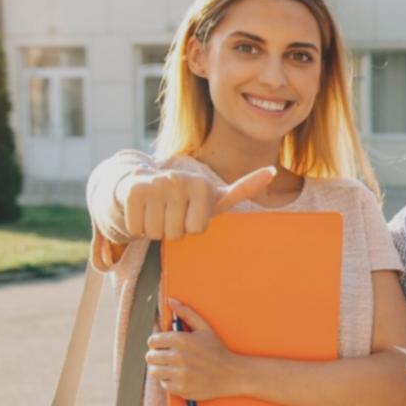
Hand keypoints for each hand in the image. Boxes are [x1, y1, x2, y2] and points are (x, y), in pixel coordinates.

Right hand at [117, 165, 276, 241]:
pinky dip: (136, 226)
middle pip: (176, 233)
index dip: (191, 228)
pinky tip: (141, 210)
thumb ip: (244, 188)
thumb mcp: (215, 195)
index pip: (197, 230)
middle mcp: (179, 180)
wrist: (141, 182)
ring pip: (155, 232)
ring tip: (156, 211)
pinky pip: (136, 227)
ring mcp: (155, 183)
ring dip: (154, 228)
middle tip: (170, 213)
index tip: (189, 213)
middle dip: (171, 230)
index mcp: (202, 185)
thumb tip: (272, 171)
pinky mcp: (133, 191)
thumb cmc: (185, 197)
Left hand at [145, 299, 241, 399]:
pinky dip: (170, 381)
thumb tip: (169, 300)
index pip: (153, 341)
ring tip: (172, 367)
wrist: (232, 374)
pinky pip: (164, 384)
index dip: (157, 343)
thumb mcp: (205, 328)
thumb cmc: (217, 350)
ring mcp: (179, 374)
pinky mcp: (181, 388)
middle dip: (157, 356)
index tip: (163, 345)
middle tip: (168, 357)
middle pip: (150, 357)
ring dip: (160, 369)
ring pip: (154, 371)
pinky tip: (181, 377)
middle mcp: (179, 357)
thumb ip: (186, 313)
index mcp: (182, 340)